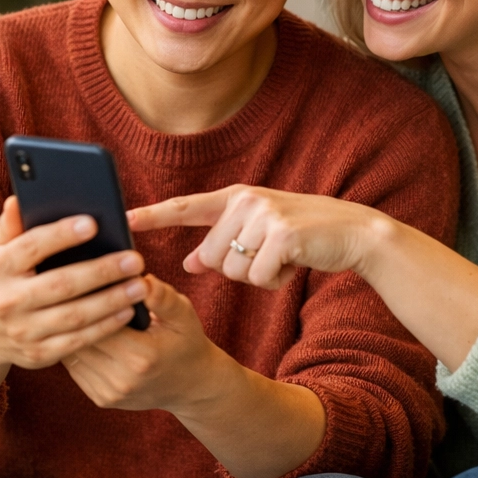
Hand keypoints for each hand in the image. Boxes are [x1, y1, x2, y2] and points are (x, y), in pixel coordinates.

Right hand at [0, 196, 147, 370]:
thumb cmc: (5, 278)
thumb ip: (12, 225)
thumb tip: (19, 199)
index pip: (31, 247)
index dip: (61, 235)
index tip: (93, 223)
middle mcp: (7, 301)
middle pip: (61, 284)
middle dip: (102, 271)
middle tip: (135, 259)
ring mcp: (23, 331)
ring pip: (74, 316)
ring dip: (111, 300)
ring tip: (140, 285)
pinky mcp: (39, 354)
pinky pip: (78, 341)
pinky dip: (106, 327)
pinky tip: (128, 311)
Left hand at [61, 273, 227, 414]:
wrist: (191, 385)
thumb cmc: (186, 341)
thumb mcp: (183, 315)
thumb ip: (162, 297)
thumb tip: (142, 279)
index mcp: (142, 356)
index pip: (99, 323)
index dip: (90, 301)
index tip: (86, 282)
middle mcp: (123, 379)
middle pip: (80, 339)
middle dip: (74, 315)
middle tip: (70, 290)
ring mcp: (110, 393)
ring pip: (72, 355)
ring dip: (70, 332)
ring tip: (70, 308)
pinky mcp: (102, 399)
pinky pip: (75, 369)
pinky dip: (75, 349)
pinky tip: (79, 332)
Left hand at [128, 185, 391, 288]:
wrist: (353, 232)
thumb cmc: (303, 236)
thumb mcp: (260, 233)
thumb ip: (223, 243)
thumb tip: (188, 263)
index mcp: (235, 197)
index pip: (185, 207)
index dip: (153, 215)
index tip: (124, 220)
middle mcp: (246, 200)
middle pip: (212, 258)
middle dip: (237, 269)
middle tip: (269, 255)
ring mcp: (265, 215)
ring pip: (234, 271)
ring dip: (259, 276)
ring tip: (284, 257)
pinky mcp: (282, 235)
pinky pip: (259, 278)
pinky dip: (276, 281)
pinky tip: (295, 263)